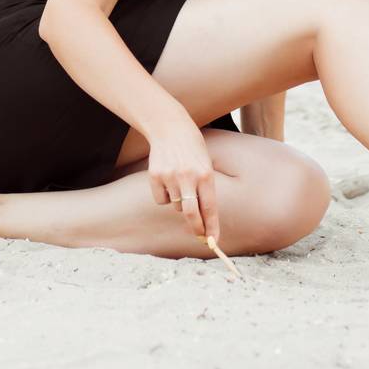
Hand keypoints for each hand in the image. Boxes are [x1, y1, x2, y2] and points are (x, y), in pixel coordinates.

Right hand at [144, 120, 219, 241]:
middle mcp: (188, 176)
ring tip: (181, 183)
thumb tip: (204, 219)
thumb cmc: (193, 149)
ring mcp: (170, 176)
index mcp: (205, 174)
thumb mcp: (206, 165)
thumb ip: (205, 190)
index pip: (210, 207)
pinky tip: (167, 179)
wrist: (170, 128)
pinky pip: (161, 199)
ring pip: (176, 206)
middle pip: (191, 214)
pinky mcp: (155, 176)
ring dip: (181, 203)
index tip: (214, 241)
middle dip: (197, 228)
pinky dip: (165, 196)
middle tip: (200, 235)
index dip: (212, 227)